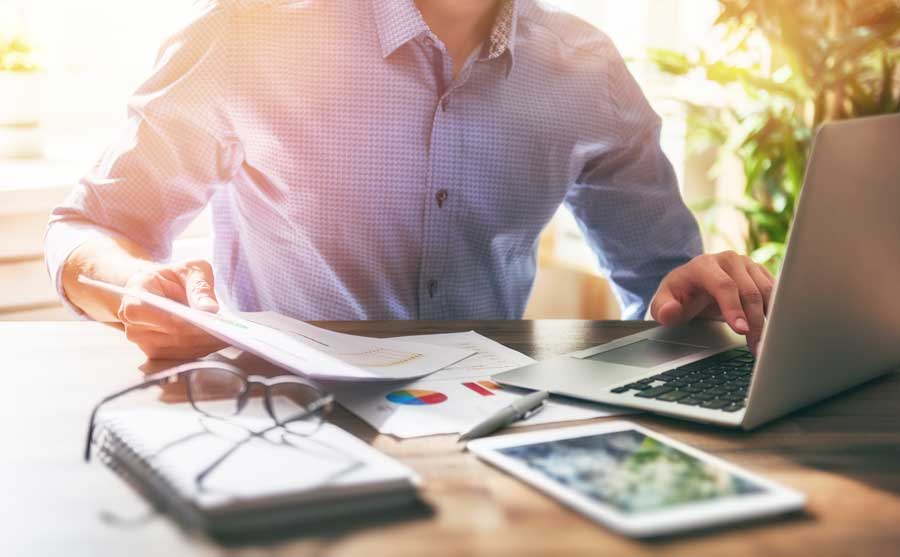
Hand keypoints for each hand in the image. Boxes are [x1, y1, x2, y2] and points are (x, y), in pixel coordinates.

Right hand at [117, 259, 226, 359]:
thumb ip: (199, 286)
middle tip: (229, 330)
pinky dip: (202, 349)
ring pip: (178, 349)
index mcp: (135, 295)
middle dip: (202, 334)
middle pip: (172, 335)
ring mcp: (143, 341)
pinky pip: (182, 355)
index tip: (210, 321)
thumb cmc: (174, 276)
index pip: (156, 314)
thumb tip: (209, 309)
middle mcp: (134, 323)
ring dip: (205, 344)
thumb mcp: (190, 269)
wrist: (159, 288)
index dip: (184, 321)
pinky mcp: (156, 353)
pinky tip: (219, 341)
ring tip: (228, 335)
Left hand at [650, 251, 775, 353]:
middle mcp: (729, 260)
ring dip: (771, 319)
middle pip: (749, 291)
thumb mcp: (663, 302)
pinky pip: (776, 292)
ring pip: (767, 292)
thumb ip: (663, 308)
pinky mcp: (761, 273)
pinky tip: (776, 330)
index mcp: (704, 265)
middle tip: (757, 347)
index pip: (724, 286)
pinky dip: (778, 312)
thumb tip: (670, 311)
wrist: (693, 283)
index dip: (734, 308)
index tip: (741, 330)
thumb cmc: (680, 295)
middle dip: (755, 322)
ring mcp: (748, 265)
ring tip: (767, 344)